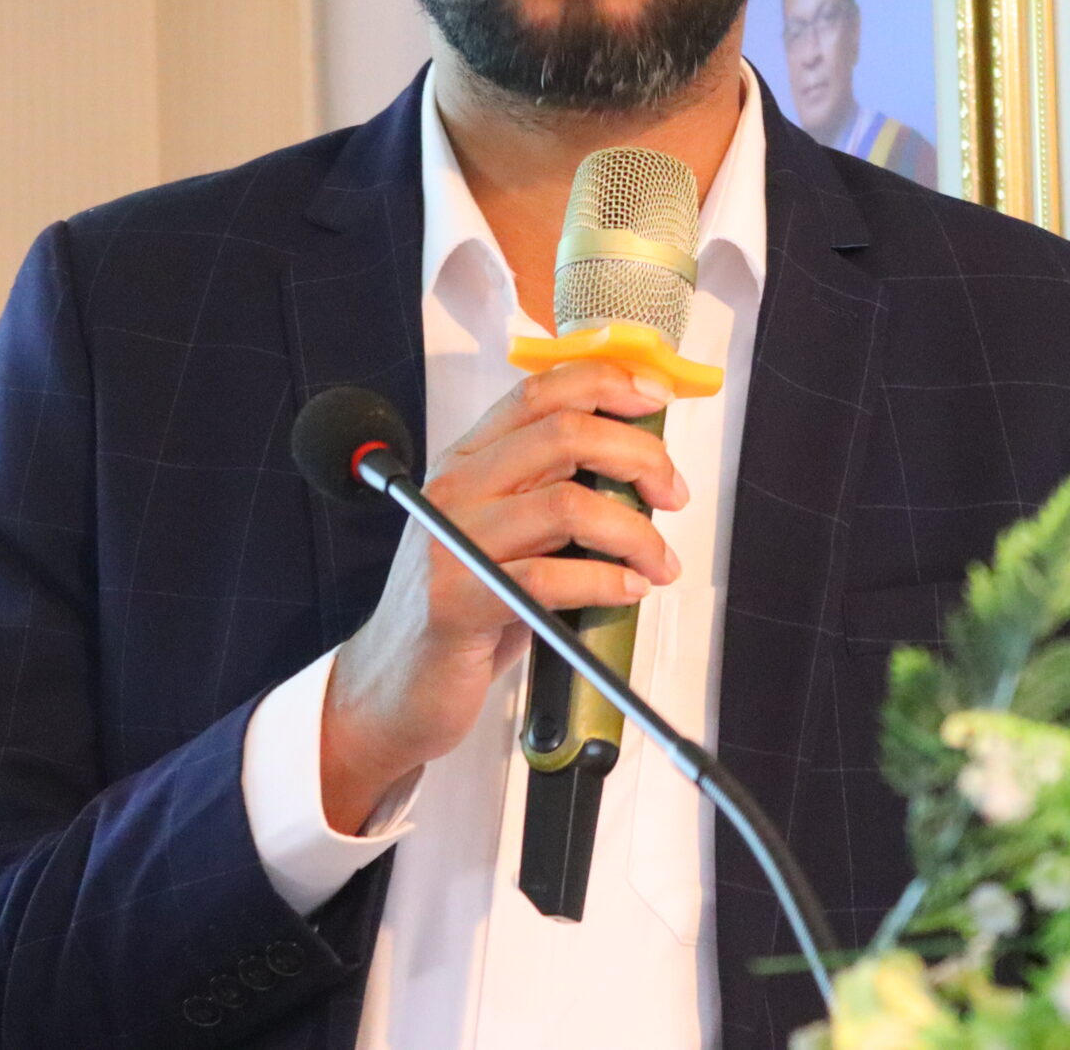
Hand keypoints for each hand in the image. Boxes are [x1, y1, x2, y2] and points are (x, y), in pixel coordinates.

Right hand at [316, 361, 686, 832]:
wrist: (396, 685)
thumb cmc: (464, 608)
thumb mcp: (504, 532)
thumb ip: (550, 490)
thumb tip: (639, 466)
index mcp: (466, 461)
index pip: (540, 393)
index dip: (607, 384)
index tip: (656, 400)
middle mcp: (455, 489)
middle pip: (564, 435)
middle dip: (639, 457)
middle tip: (672, 494)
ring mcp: (453, 543)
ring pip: (568, 505)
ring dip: (635, 532)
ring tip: (660, 562)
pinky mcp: (459, 602)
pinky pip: (551, 578)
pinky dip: (607, 580)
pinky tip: (630, 590)